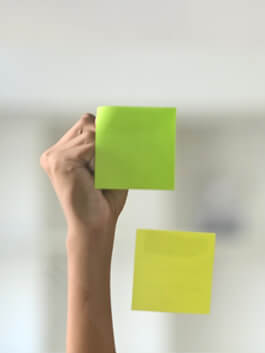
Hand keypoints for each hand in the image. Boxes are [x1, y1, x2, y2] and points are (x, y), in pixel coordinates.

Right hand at [39, 112, 127, 237]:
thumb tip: (118, 126)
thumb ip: (107, 147)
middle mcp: (54, 152)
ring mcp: (55, 156)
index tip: (115, 147)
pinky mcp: (60, 160)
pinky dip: (102, 158)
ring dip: (104, 154)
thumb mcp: (108, 169)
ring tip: (100, 177)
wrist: (96, 224)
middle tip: (105, 170)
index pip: (85, 123)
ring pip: (90, 133)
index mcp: (62, 153)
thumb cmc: (104, 202)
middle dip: (103, 142)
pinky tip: (97, 176)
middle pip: (86, 123)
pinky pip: (91, 145)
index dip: (102, 132)